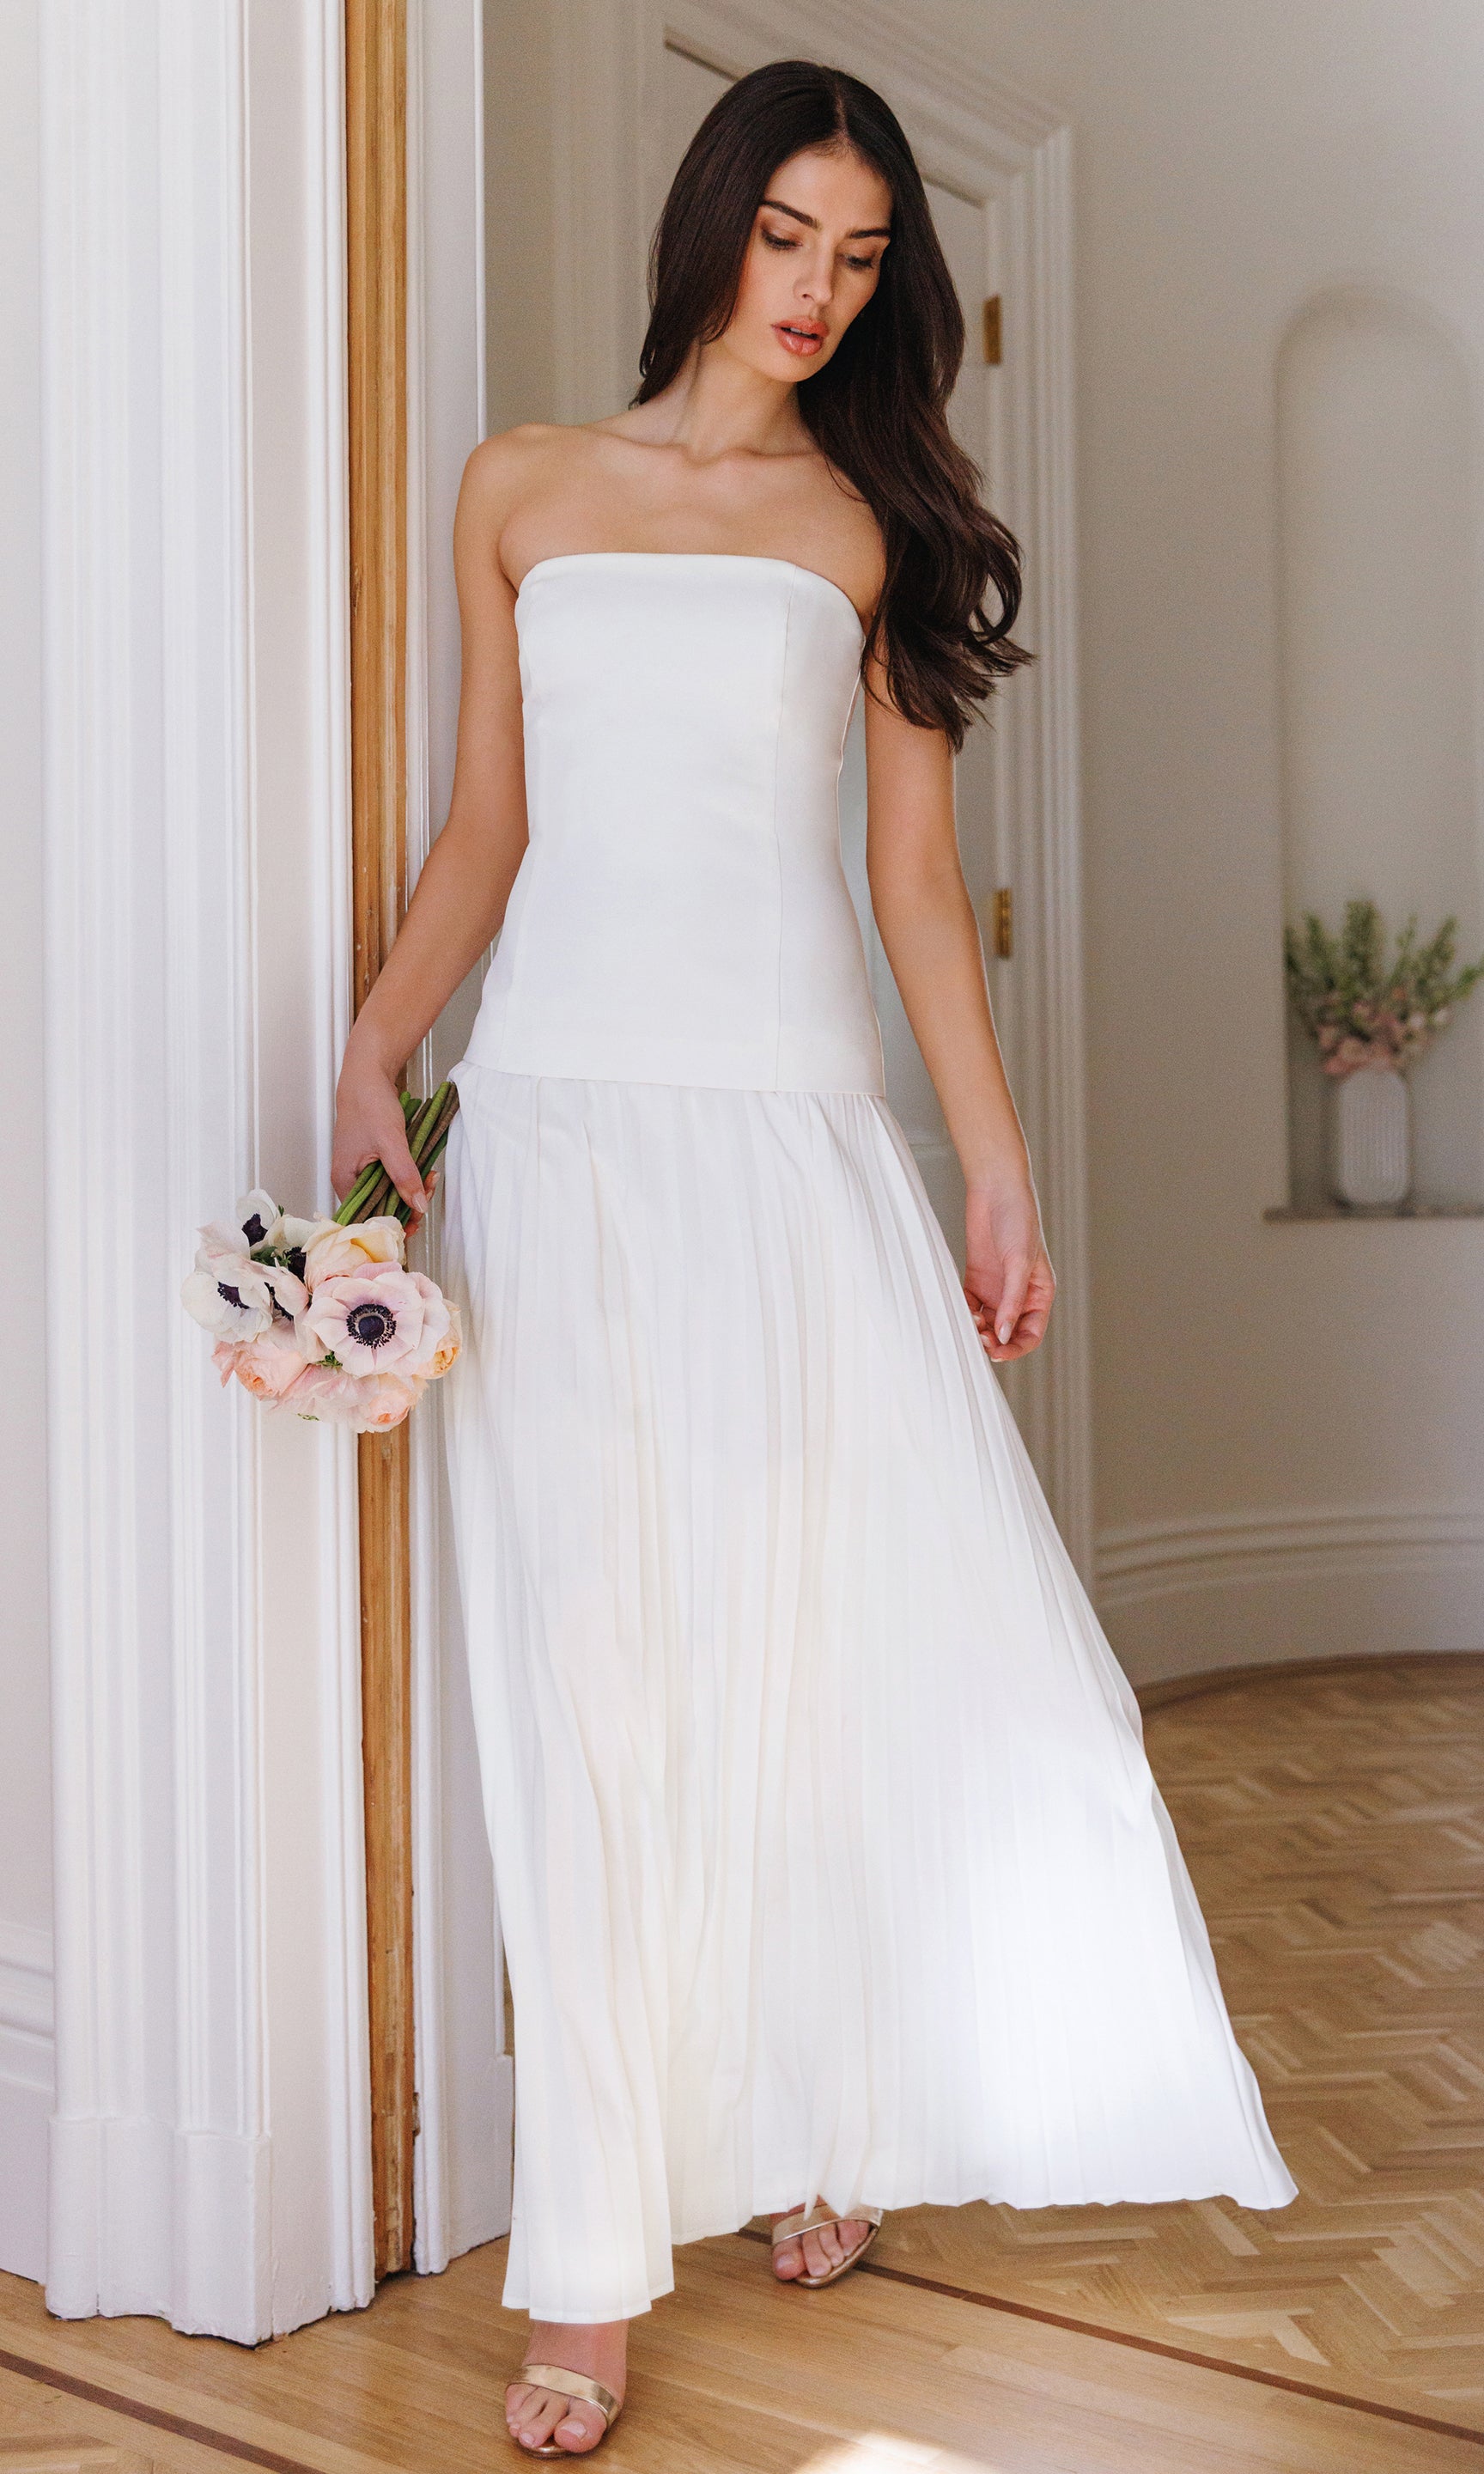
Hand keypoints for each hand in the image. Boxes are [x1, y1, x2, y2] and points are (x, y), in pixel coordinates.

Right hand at [332, 1038, 428, 1219]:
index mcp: (344, 1180)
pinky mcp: (375, 1161)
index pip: (366, 1216)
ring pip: (390, 1194)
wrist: (369, 1075)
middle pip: (380, 1208)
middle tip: (428, 1193)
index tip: (414, 1224)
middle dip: (407, 1205)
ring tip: (431, 1180)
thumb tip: (418, 1205)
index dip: (391, 1223)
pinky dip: (410, 1177)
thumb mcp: (390, 1142)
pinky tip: (425, 1172)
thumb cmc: (369, 1103)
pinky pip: (394, 1179)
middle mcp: (350, 1179)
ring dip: (412, 1190)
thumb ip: (404, 1175)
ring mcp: (363, 1171)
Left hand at [963, 1179, 1055, 1362]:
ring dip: (976, 1328)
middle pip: (1006, 1333)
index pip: (1030, 1334)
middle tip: (977, 1337)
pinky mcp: (976, 1279)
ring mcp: (997, 1288)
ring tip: (968, 1320)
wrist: (996, 1189)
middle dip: (993, 1340)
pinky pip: (969, 1305)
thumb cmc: (1018, 1220)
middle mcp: (1019, 1295)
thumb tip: (1005, 1336)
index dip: (1015, 1349)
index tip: (996, 1351)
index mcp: (1039, 1294)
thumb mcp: (1019, 1263)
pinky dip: (962, 1312)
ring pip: (986, 1322)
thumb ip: (1013, 1301)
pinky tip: (958, 1309)